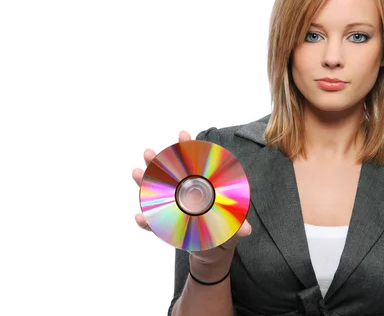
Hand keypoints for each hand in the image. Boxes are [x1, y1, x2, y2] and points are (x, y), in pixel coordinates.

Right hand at [132, 130, 251, 278]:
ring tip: (136, 172)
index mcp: (199, 186)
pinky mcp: (164, 225)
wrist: (213, 249)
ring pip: (154, 193)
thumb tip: (247, 230)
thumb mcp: (231, 224)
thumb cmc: (223, 228)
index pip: (192, 163)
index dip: (187, 148)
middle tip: (148, 152)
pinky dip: (145, 221)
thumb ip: (237, 224)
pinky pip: (152, 222)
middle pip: (167, 174)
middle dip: (156, 161)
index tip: (183, 134)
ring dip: (144, 182)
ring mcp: (170, 208)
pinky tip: (139, 217)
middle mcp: (182, 193)